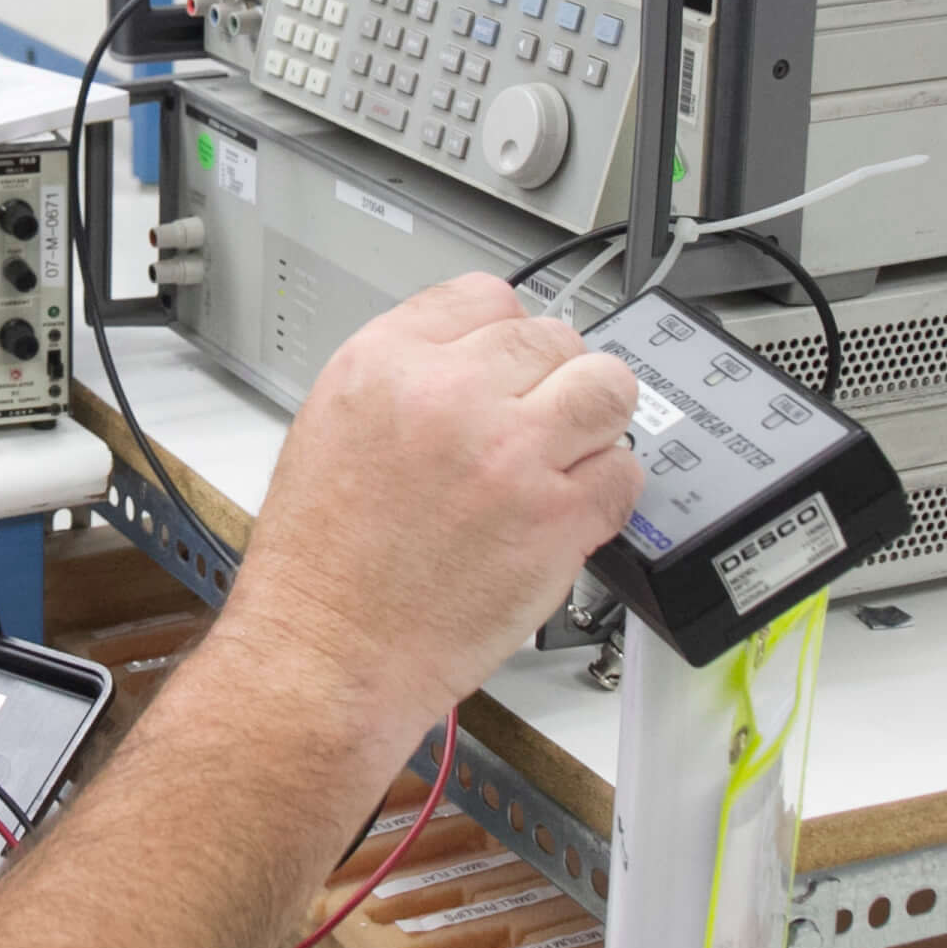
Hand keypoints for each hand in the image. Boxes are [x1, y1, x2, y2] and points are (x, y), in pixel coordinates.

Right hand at [216, 276, 645, 746]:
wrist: (327, 652)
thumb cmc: (321, 562)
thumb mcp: (331, 426)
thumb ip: (406, 377)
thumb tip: (479, 360)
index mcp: (385, 363)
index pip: (485, 295)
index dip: (504, 333)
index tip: (510, 362)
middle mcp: (450, 394)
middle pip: (553, 336)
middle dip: (553, 376)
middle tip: (539, 419)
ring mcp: (511, 453)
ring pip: (607, 387)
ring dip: (597, 417)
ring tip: (570, 451)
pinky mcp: (557, 518)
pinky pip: (625, 471)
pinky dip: (609, 488)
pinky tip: (572, 508)